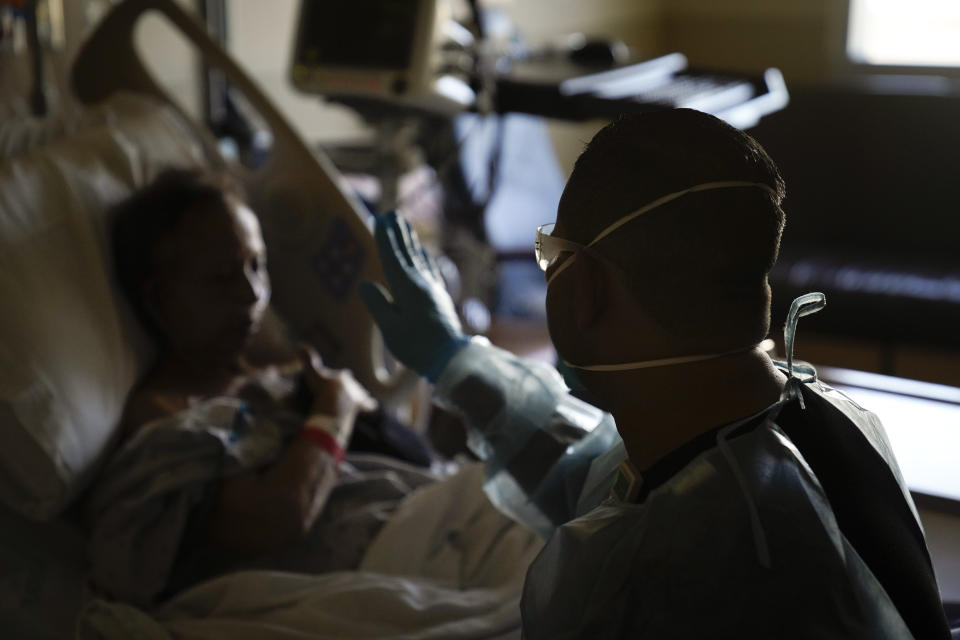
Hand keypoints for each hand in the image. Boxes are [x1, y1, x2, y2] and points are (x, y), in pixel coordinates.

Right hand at [299, 345, 376, 419]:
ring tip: (363, 394)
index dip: (341, 376)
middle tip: (346, 390)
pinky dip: (369, 404)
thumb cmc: (321, 389)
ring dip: (360, 394)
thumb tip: (301, 344)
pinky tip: (373, 405)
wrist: (332, 406)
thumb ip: (308, 360)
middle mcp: (352, 385)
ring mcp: (357, 396)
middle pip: (352, 384)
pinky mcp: (360, 406)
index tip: (342, 375)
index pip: (343, 374)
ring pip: (360, 393)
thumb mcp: (312, 373)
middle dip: (350, 386)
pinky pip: (368, 404)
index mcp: (342, 376)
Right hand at [359, 212, 467, 381]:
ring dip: (410, 240)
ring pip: (419, 258)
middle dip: (397, 232)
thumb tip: (366, 283)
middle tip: (391, 213)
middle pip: (407, 251)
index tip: (380, 218)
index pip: (391, 256)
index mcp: (406, 287)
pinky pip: (430, 269)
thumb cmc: (416, 346)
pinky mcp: (440, 297)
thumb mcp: (390, 328)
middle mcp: (421, 282)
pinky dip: (424, 257)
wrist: (449, 358)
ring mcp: (433, 288)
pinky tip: (424, 254)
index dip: (384, 237)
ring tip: (405, 225)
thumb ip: (377, 304)